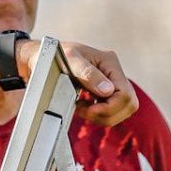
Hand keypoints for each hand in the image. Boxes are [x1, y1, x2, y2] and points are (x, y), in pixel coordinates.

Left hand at [19, 39, 137, 125]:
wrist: (41, 57)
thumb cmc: (53, 54)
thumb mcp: (70, 60)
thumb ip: (88, 74)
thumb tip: (108, 91)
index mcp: (110, 62)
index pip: (125, 94)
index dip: (109, 108)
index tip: (88, 109)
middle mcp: (114, 72)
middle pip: (129, 104)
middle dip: (108, 114)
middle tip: (85, 111)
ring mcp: (110, 82)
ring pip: (121, 110)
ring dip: (102, 116)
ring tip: (81, 108)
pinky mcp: (103, 91)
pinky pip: (110, 110)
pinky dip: (98, 114)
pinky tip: (82, 106)